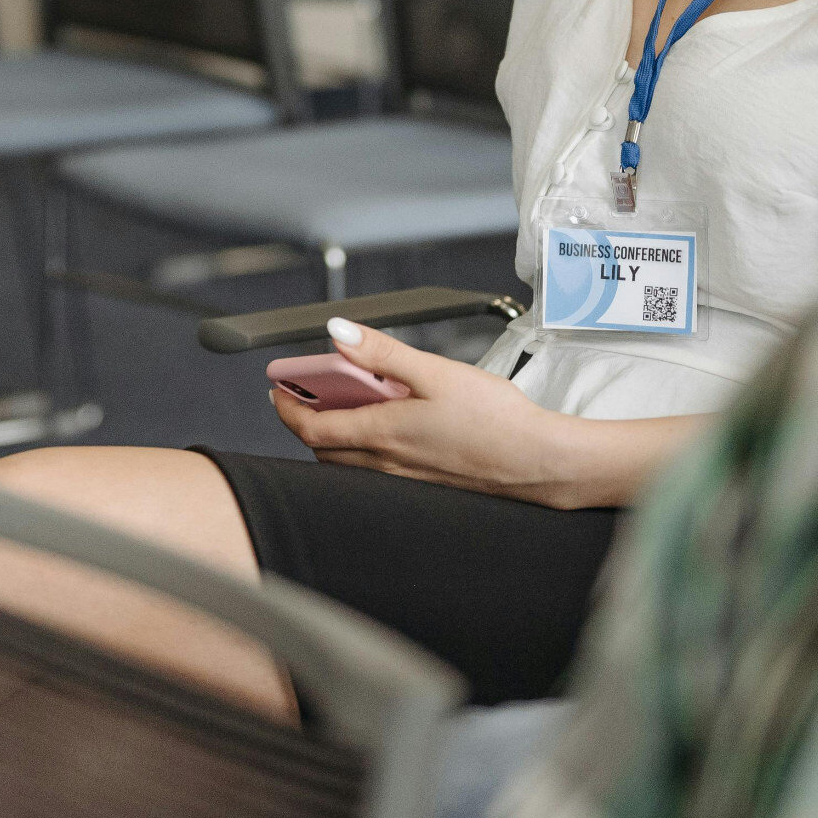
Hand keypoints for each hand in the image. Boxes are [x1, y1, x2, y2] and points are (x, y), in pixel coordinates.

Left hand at [270, 320, 693, 509]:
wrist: (539, 463)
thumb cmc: (495, 420)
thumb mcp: (436, 371)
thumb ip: (383, 352)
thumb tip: (337, 333)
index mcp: (382, 433)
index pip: (312, 426)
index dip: (287, 407)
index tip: (277, 388)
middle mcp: (386, 463)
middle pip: (324, 447)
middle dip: (307, 420)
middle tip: (305, 391)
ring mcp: (404, 479)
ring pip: (348, 461)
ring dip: (335, 435)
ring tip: (346, 402)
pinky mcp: (423, 485)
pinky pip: (374, 470)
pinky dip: (363, 449)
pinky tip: (388, 425)